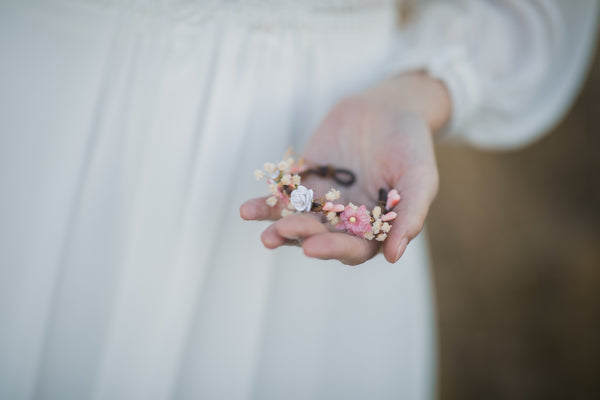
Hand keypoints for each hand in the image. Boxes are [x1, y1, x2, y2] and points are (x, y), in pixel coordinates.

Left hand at [240, 71, 450, 264]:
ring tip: (263, 233)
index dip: (333, 249)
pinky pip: (283, 195)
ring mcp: (323, 201)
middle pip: (320, 236)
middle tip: (281, 232)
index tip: (312, 248)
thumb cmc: (411, 145)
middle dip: (300, 235)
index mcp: (374, 228)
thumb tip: (393, 256)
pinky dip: (266, 203)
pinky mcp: (304, 180)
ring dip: (278, 227)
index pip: (352, 248)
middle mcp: (346, 220)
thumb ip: (410, 215)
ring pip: (297, 220)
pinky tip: (247, 210)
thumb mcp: (420, 178)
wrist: (388, 107)